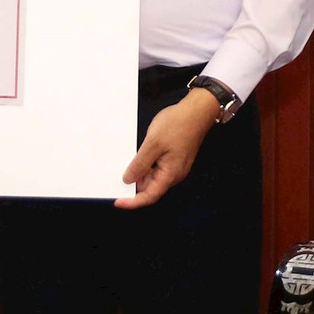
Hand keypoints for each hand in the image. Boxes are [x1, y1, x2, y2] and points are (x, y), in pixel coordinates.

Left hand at [117, 90, 215, 208]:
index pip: (150, 196)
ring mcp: (175, 166)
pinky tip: (138, 156)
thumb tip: (129, 179)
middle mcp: (175, 174)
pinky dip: (146, 165)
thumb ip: (140, 164)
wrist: (196, 111)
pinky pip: (157, 167)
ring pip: (153, 177)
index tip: (118, 202)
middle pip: (151, 188)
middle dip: (134, 186)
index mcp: (170, 174)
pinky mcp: (174, 158)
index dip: (133, 202)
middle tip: (117, 178)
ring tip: (127, 162)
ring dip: (140, 173)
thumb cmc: (179, 124)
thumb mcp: (153, 144)